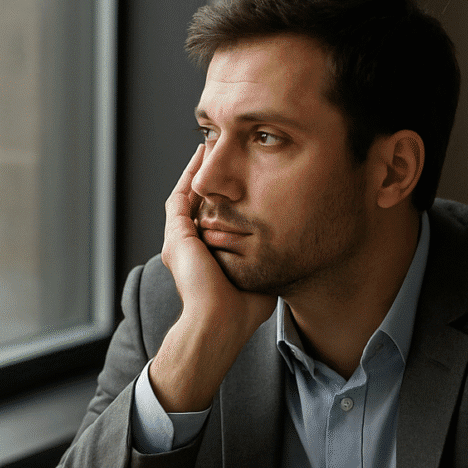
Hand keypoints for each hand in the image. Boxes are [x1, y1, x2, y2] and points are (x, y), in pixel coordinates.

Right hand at [149, 149, 275, 412]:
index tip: (241, 178)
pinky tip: (202, 154)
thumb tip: (289, 250)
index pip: (214, 220)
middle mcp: (189, 248)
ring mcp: (181, 240)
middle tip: (222, 151)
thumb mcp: (260, 278)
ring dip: (199, 169)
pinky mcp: (178, 235)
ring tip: (211, 145)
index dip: (225, 198)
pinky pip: (182, 195)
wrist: (220, 322)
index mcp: (206, 258)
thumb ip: (268, 262)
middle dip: (210, 176)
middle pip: (200, 202)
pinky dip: (191, 173)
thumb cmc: (242, 311)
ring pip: (188, 194)